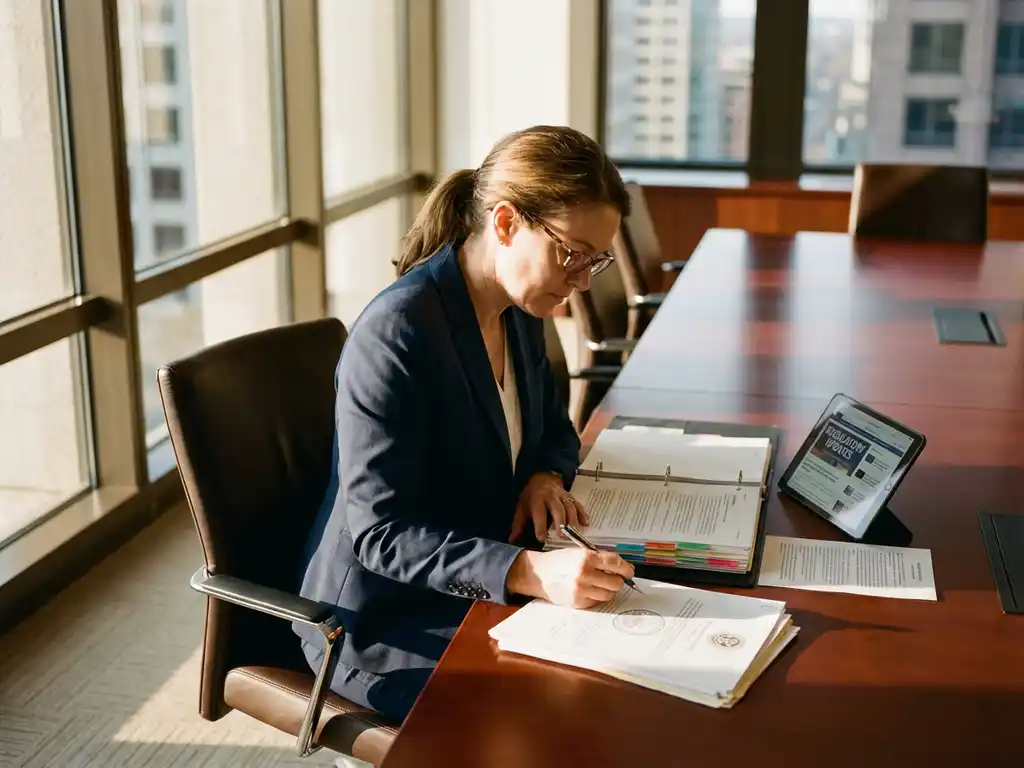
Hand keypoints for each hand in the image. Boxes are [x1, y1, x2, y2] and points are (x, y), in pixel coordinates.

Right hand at [506, 549, 634, 608]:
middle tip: (614, 578)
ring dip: (608, 590)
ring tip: (600, 584)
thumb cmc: (558, 561)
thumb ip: (598, 559)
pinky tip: (589, 590)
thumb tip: (621, 568)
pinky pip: (597, 601)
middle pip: (615, 582)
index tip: (629, 571)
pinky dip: (596, 596)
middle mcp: (585, 574)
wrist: (538, 574)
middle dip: (618, 580)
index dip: (626, 568)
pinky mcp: (578, 602)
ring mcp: (581, 590)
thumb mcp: (578, 553)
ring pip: (608, 594)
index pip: (615, 563)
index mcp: (586, 558)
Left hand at [509, 472, 588, 543]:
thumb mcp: (521, 507)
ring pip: (570, 507)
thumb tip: (512, 540)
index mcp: (537, 499)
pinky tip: (585, 523)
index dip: (540, 526)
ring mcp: (562, 496)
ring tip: (574, 533)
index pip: (539, 513)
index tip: (541, 538)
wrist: (541, 479)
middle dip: (560, 522)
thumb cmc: (530, 496)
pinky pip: (578, 504)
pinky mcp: (570, 496)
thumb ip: (518, 524)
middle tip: (562, 536)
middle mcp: (550, 496)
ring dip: (573, 520)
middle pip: (558, 509)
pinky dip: (583, 513)